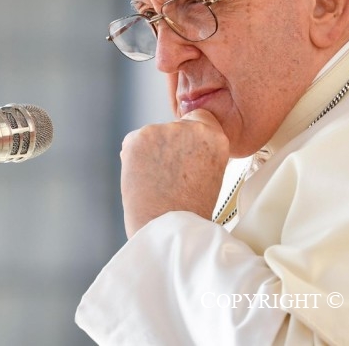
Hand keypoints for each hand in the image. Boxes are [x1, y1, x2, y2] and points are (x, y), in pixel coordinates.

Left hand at [120, 108, 229, 237]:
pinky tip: (144, 179)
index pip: (199, 119)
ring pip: (152, 136)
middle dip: (169, 145)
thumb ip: (202, 151)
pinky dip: (134, 159)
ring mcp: (163, 130)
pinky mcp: (137, 138)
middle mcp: (192, 128)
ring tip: (158, 182)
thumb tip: (182, 143)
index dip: (189, 137)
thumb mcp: (212, 174)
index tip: (185, 151)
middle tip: (170, 175)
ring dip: (151, 153)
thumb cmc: (189, 211)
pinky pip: (133, 144)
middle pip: (174, 127)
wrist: (169, 228)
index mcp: (216, 137)